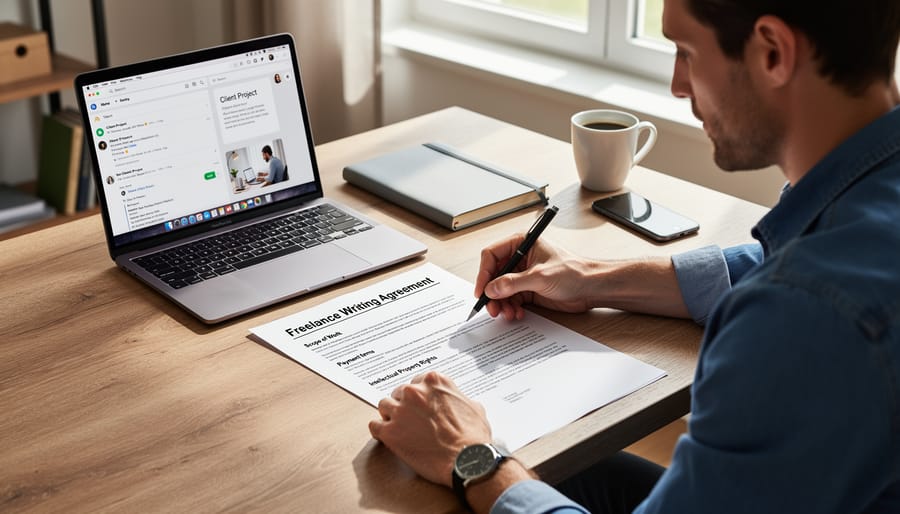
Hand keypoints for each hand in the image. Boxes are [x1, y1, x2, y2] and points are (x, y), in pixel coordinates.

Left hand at [368, 371, 491, 486]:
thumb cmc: (473, 437)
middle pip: (400, 393)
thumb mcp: (475, 408)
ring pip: (384, 406)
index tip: (421, 406)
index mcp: (434, 381)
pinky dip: (380, 431)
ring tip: (399, 428)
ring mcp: (400, 411)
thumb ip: (459, 399)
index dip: (419, 397)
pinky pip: (375, 426)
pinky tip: (387, 437)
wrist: (467, 460)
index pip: (417, 382)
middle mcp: (415, 392)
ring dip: (391, 416)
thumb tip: (457, 402)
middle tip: (412, 420)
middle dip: (405, 405)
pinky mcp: (390, 432)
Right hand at [474, 235, 597, 319]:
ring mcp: (523, 274)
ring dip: (501, 303)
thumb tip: (491, 288)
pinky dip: (510, 308)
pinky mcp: (528, 289)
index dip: (484, 274)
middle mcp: (520, 258)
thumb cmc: (574, 272)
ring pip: (501, 290)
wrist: (592, 288)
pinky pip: (511, 299)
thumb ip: (513, 283)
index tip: (482, 291)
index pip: (492, 255)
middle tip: (492, 308)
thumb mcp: (540, 276)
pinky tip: (516, 313)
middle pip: (494, 275)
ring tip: (507, 313)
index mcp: (521, 243)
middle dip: (492, 293)